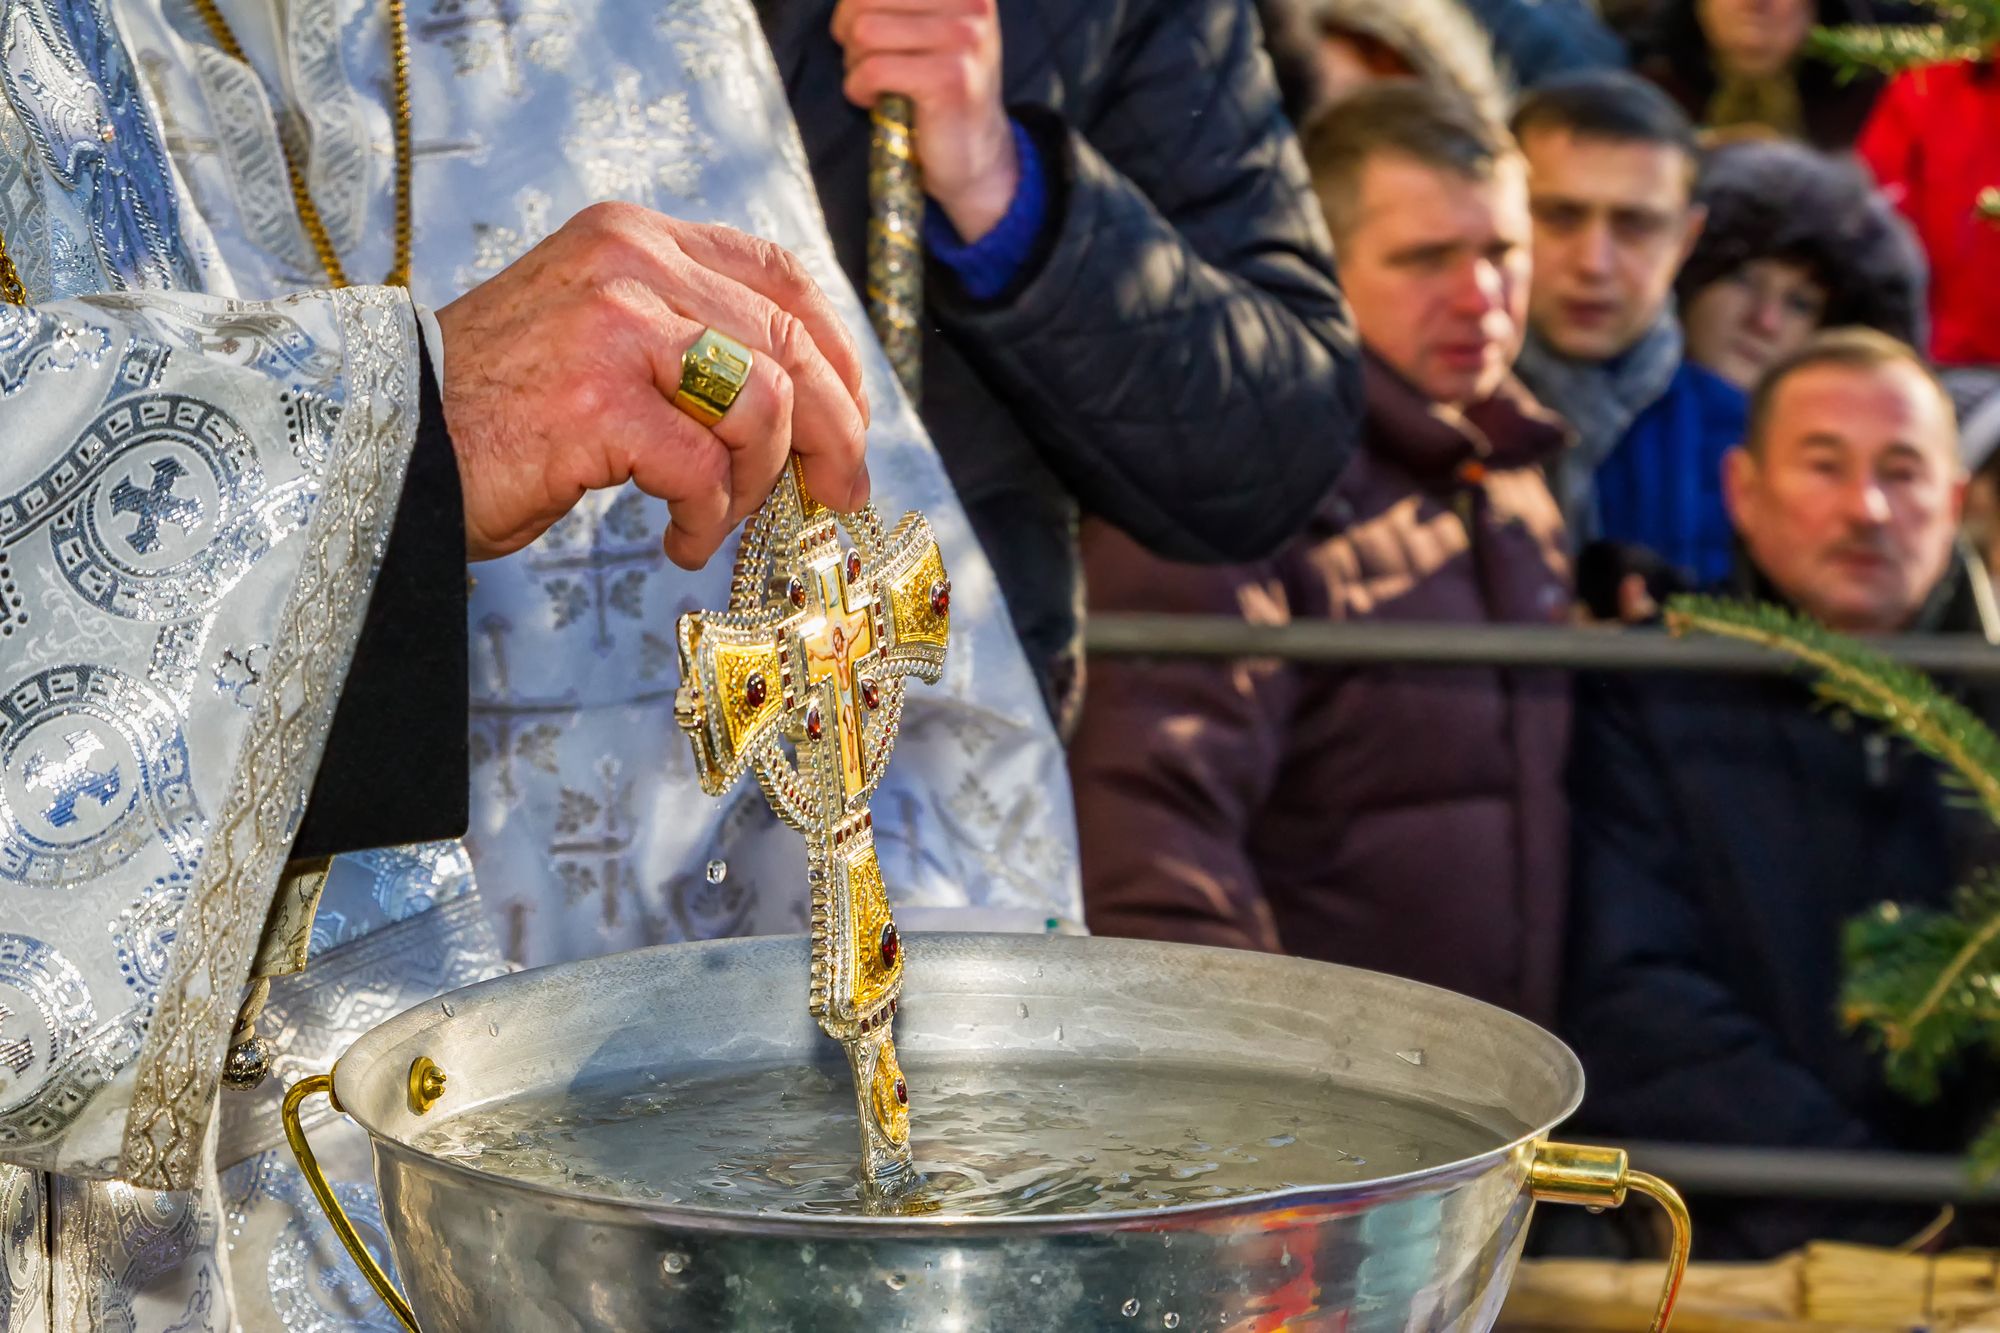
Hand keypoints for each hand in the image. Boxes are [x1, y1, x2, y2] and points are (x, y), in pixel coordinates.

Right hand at [436, 203, 870, 566]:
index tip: (851, 416)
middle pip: (791, 342)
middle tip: (839, 491)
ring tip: (720, 521)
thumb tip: (796, 412)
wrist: (382, 440)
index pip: (781, 276)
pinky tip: (681, 541)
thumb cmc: (492, 407)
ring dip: (759, 483)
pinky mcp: (598, 400)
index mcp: (636, 238)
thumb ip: (688, 345)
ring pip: (763, 404)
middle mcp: (631, 262)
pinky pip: (704, 468)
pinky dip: (709, 518)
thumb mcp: (600, 339)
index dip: (837, 353)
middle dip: (834, 430)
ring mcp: (615, 326)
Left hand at [833, 0, 1018, 243]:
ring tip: (875, 83)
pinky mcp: (950, 78)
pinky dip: (859, 89)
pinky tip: (875, 101)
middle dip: (849, 35)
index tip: (867, 37)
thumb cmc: (939, 89)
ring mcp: (964, 39)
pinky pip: (873, 70)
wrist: (975, 154)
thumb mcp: (928, 26)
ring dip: (855, 65)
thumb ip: (896, 3)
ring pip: (865, 32)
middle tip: (866, 64)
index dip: (853, 8)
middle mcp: (971, 2)